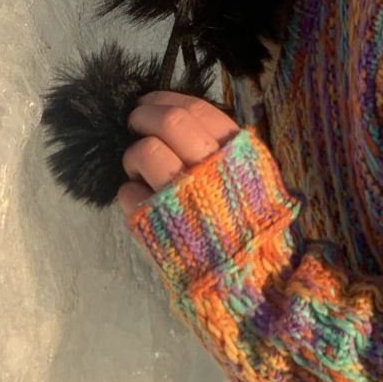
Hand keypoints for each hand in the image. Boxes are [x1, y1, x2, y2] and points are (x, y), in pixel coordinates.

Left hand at [116, 89, 242, 217]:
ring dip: (133, 154)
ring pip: (146, 152)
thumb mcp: (253, 180)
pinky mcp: (157, 224)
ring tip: (136, 166)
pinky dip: (129, 193)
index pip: (198, 110)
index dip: (167, 100)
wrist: (250, 281)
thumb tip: (181, 120)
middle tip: (134, 121)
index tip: (151, 101)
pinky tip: (139, 200)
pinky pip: (130, 194)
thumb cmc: (249, 227)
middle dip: (144, 115)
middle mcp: (212, 170)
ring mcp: (183, 196)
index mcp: (238, 155)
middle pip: (170, 122)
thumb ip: (226, 150)